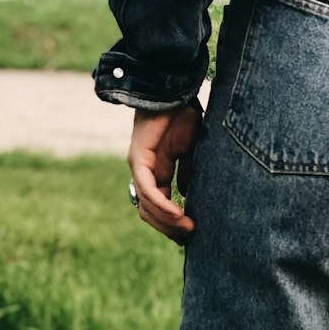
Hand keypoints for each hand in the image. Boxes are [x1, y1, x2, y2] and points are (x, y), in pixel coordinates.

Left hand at [127, 101, 201, 243]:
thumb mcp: (189, 149)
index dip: (171, 222)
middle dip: (168, 228)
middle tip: (188, 238)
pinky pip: (147, 190)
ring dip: (166, 221)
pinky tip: (178, 213)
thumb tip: (186, 196)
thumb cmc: (182, 115)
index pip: (158, 205)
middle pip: (149, 212)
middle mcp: (143, 172)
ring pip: (146, 206)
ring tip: (187, 228)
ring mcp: (139, 167)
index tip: (189, 235)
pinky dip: (162, 205)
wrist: (174, 91)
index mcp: (156, 171)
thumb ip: (187, 172)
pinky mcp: (138, 160)